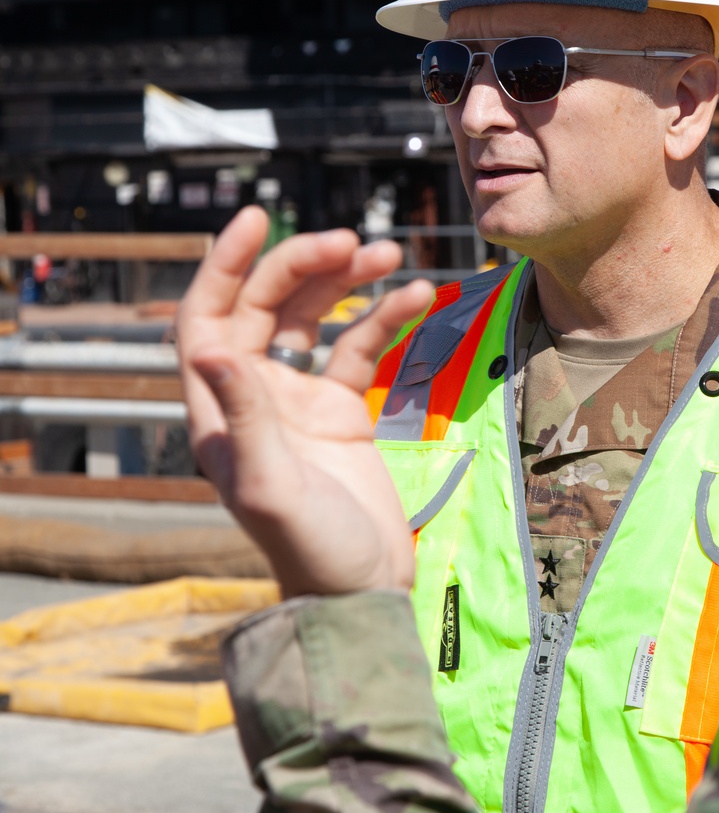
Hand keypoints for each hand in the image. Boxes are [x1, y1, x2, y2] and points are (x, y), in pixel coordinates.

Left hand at [177, 207, 433, 597]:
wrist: (360, 593)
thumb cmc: (308, 549)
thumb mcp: (269, 485)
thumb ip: (244, 415)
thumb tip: (210, 346)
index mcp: (219, 411)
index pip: (207, 318)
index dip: (223, 266)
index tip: (255, 219)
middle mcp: (253, 397)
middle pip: (266, 306)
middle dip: (303, 266)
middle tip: (350, 243)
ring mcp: (299, 401)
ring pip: (314, 318)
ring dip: (346, 281)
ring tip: (389, 254)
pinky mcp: (342, 411)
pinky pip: (360, 347)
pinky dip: (386, 317)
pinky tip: (418, 295)